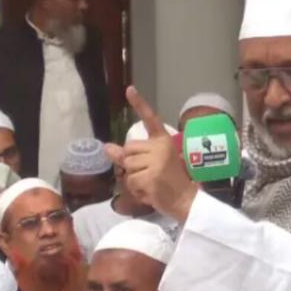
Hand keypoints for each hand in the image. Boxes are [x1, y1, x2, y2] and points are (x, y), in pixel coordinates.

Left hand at [106, 88, 195, 221]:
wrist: (184, 200)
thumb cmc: (168, 181)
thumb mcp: (150, 164)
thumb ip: (128, 155)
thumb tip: (107, 147)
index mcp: (163, 141)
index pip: (150, 119)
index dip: (139, 104)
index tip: (129, 89)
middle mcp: (160, 147)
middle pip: (128, 150)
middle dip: (132, 164)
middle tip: (150, 174)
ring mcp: (156, 162)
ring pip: (127, 166)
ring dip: (133, 178)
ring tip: (150, 183)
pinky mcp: (151, 176)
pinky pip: (130, 180)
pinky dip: (135, 189)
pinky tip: (149, 191)